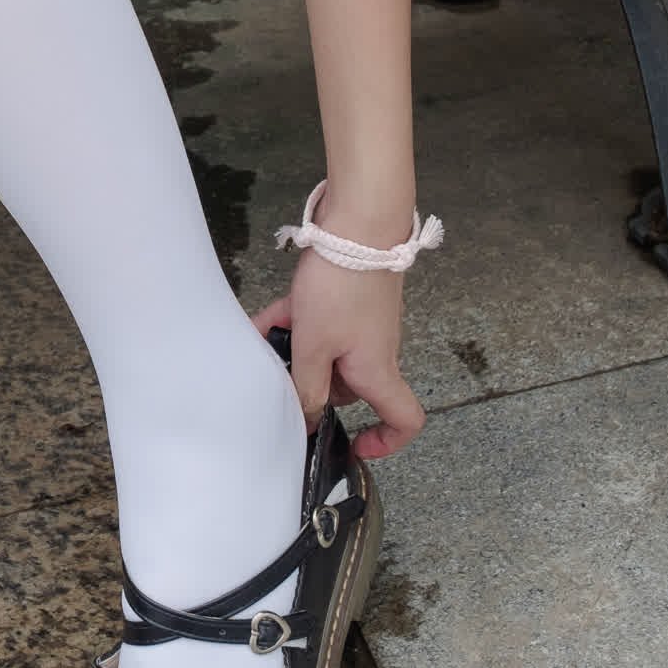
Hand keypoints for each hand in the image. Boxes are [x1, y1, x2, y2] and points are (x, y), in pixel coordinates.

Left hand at [251, 251, 425, 462]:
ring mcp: (362, 327)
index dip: (386, 441)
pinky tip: (264, 318)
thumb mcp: (314, 345)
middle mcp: (374, 353)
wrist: (360, 222)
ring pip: (324, 353)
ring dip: (294, 349)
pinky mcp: (349, 303)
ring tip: (264, 339)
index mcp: (376, 371)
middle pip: (347, 388)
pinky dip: (294, 323)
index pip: (403, 419)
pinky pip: (319, 325)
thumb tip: (307, 421)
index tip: (355, 445)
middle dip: (311, 385)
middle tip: (278, 376)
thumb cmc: (342, 286)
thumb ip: (307, 388)